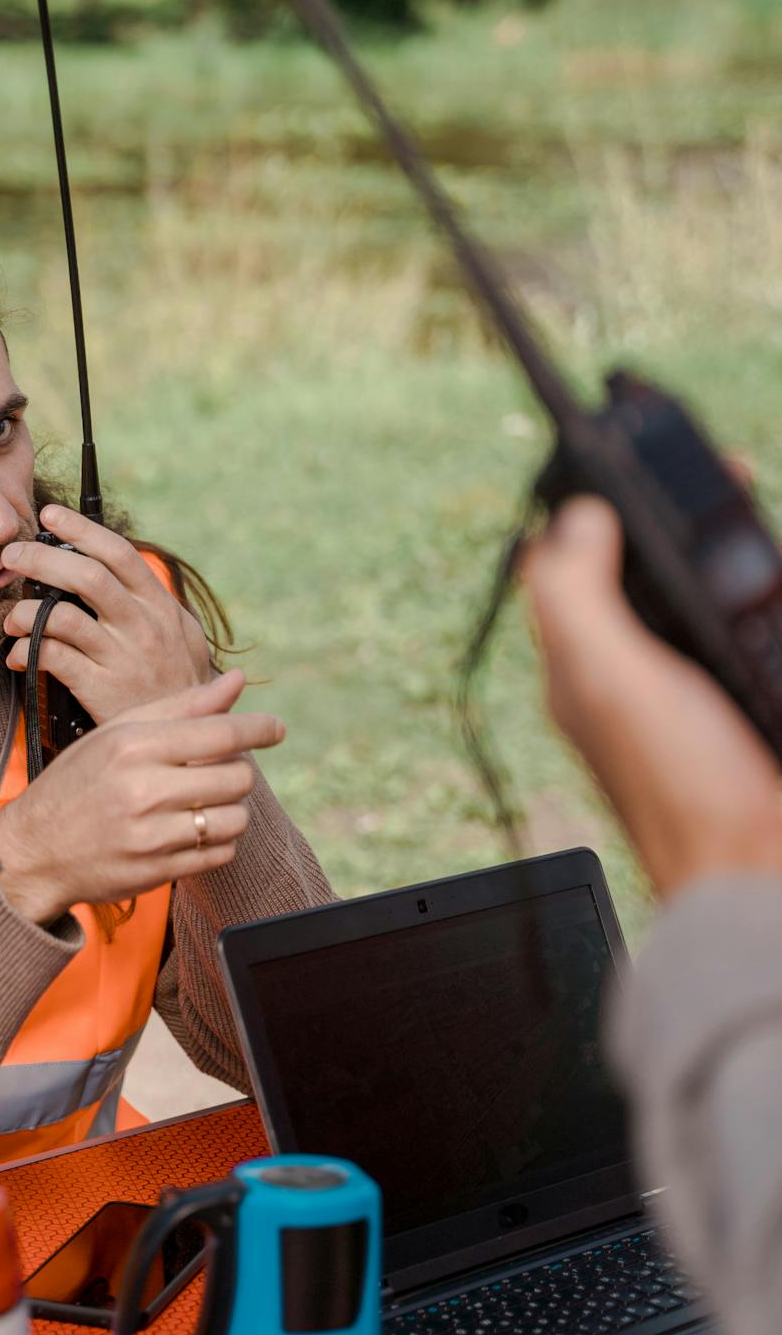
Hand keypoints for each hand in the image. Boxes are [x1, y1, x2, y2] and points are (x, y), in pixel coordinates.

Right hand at [0, 668, 283, 921]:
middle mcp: (143, 789)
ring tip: (204, 802)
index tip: (276, 728)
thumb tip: (236, 681)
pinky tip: (193, 829)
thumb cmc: (79, 782)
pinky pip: (221, 853)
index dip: (258, 728)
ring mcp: (151, 835)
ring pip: (235, 819)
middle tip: (216, 771)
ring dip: (231, 809)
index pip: (219, 734)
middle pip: (236, 778)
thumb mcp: (118, 733)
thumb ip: (181, 707)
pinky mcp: (159, 872)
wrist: (34, 850)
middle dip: (237, 772)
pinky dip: (219, 840)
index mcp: (134, 745)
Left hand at [1, 504, 211, 721]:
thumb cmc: (178, 683)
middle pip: (87, 576)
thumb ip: (150, 602)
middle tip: (13, 555)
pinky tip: (17, 657)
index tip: (51, 515)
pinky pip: (52, 658)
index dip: (82, 529)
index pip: (119, 554)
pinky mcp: (100, 689)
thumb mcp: (181, 634)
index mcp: (159, 606)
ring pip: (62, 616)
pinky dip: (26, 652)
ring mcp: (121, 657)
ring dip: (25, 611)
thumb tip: (112, 567)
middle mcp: (142, 626)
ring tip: (11, 618)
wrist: (189, 736)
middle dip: (41, 558)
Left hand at [521, 496, 781, 897]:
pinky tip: (772, 583)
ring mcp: (692, 688)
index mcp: (585, 662)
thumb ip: (578, 602)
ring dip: (728, 557)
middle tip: (730, 475)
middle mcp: (634, 671)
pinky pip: (748, 634)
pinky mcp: (738, 700)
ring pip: (698, 597)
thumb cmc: (681, 790)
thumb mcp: (611, 684)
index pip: (573, 562)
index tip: (640, 453)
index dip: (597, 505)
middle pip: (648, 568)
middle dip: (684, 518)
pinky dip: (762, 602)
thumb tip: (574, 519)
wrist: (761, 880)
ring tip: (749, 507)